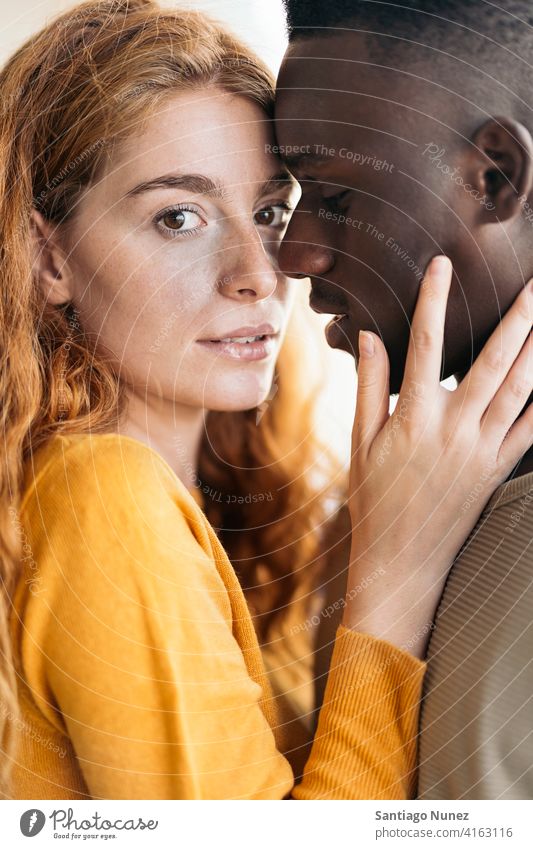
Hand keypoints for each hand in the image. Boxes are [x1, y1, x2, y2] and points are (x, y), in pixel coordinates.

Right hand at [343, 256, 532, 656]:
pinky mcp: (499, 470)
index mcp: (414, 419)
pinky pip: (532, 430)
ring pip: (521, 389)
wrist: (402, 562)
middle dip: (518, 316)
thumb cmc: (374, 501)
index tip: (440, 265)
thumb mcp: (361, 442)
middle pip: (493, 361)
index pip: (424, 347)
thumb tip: (368, 336)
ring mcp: (483, 451)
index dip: (433, 302)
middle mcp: (455, 430)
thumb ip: (369, 386)